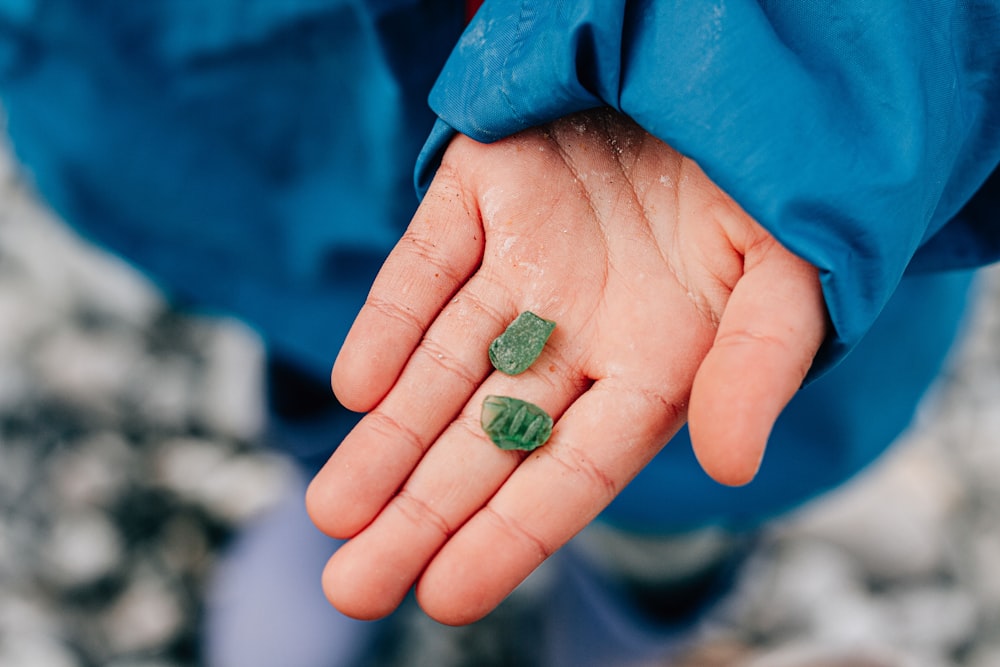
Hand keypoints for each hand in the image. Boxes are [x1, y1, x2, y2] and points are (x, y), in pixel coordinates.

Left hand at [306, 108, 825, 624]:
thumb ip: (757, 366)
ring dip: (386, 437)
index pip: (572, 470)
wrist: (733, 64)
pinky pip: (427, 262)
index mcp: (653, 364)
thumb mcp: (788, 273)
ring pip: (442, 367)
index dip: (511, 534)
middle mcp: (579, 328)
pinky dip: (390, 320)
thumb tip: (729, 463)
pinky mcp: (486, 190)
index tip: (446, 594)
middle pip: (488, 438)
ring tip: (332, 514)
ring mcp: (526, 260)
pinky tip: (354, 387)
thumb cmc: (776, 180)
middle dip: (421, 512)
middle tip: (354, 586)